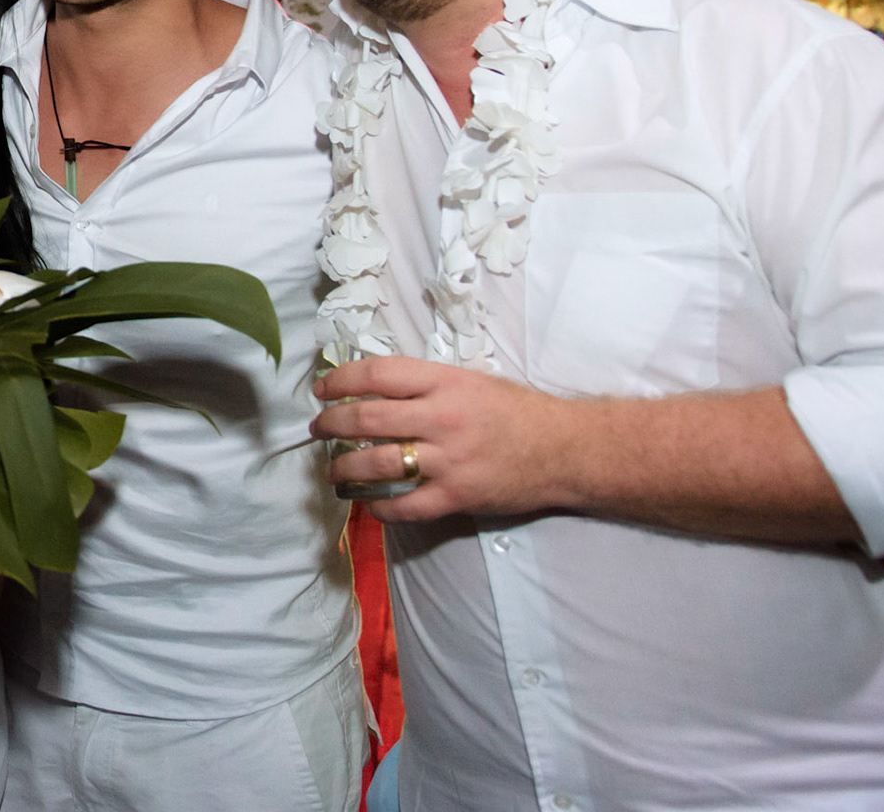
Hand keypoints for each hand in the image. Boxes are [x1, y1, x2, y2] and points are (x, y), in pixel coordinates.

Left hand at [311, 355, 575, 520]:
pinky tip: (368, 503)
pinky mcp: (457, 496)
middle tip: (317, 430)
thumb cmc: (516, 411)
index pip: (377, 375)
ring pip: (378, 464)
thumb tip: (373, 386)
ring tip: (332, 471)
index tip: (321, 391)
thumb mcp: (469, 381)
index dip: (340, 381)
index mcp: (444, 383)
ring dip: (344, 468)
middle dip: (331, 425)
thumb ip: (425, 384)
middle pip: (368, 419)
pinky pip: (406, 506)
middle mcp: (442, 418)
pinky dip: (380, 508)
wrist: (565, 449)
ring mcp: (448, 460)